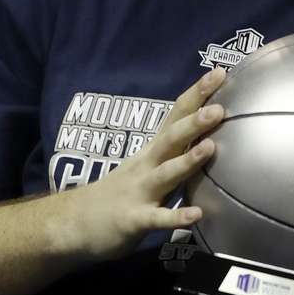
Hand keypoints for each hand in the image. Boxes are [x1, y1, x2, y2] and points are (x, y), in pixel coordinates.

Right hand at [64, 68, 226, 260]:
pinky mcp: (133, 220)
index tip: (219, 71)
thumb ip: (175, 148)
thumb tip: (209, 130)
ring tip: (211, 148)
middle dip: (194, 122)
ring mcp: (140, 192)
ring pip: (166, 174)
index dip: (197, 94)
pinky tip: (196, 215)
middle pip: (171, 139)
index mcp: (154, 150)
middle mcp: (147, 165)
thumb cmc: (121, 191)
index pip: (176, 114)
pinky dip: (176, 217)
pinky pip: (157, 219)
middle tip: (219, 108)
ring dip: (187, 161)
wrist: (74, 223)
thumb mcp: (148, 163)